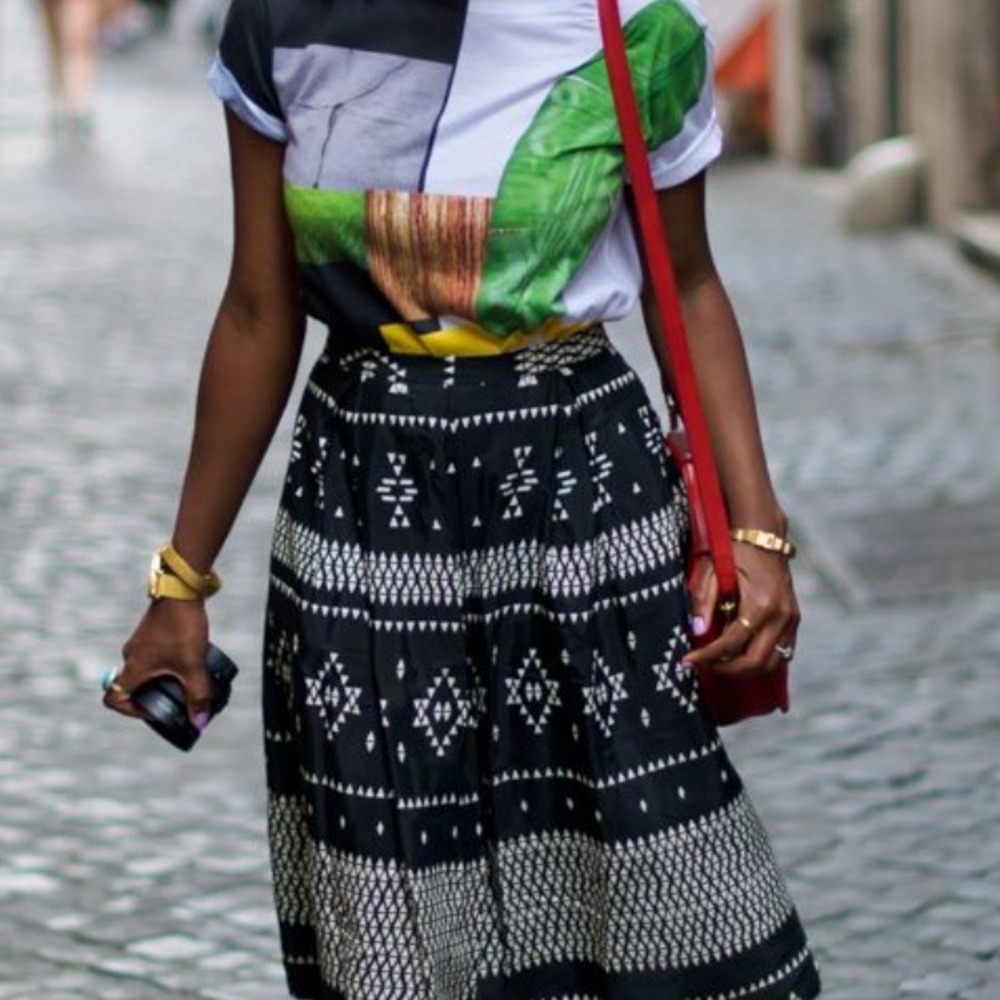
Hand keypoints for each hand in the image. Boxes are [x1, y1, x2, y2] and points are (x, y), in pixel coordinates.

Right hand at [103, 599, 211, 728]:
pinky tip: (188, 659)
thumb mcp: (193, 665)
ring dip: (160, 679)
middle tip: (176, 698)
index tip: (154, 710)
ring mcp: (139, 643)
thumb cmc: (181, 627)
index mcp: (133, 668)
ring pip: (144, 670)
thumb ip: (198, 695)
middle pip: (131, 686)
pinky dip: (166, 664)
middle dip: (152, 697)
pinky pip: (152, 656)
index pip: (112, 698)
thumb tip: (200, 724)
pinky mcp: (150, 633)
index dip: (129, 711)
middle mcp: (130, 656)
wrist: (181, 590)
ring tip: (186, 678)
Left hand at [682, 545, 799, 676]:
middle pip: (755, 661)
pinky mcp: (794, 619)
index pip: (731, 644)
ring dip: (745, 670)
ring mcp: (791, 618)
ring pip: (772, 662)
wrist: (763, 534)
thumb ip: (703, 601)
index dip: (707, 656)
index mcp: (760, 603)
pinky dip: (761, 659)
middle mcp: (781, 615)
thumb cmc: (734, 550)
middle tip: (703, 665)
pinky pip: (782, 651)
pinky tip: (740, 654)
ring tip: (719, 663)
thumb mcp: (712, 571)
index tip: (687, 660)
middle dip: (726, 669)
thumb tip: (696, 631)